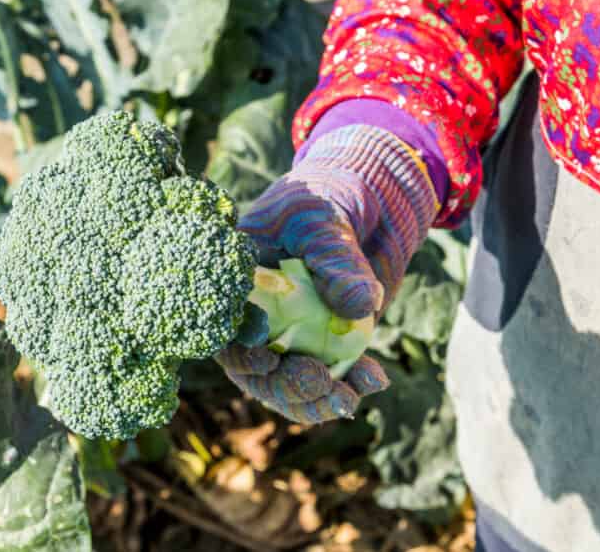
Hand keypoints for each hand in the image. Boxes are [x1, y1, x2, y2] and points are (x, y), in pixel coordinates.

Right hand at [217, 125, 438, 422]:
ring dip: (315, 399)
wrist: (364, 202)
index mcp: (234, 284)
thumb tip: (361, 306)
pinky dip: (350, 384)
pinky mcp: (324, 344)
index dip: (239, 351)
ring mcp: (289, 334)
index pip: (223, 327)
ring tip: (349, 399)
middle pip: (254, 368)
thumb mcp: (324, 221)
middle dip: (284, 385)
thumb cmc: (325, 199)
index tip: (267, 358)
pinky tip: (375, 379)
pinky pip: (329, 377)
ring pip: (288, 384)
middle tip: (319, 383)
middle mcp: (255, 315)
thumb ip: (336, 260)